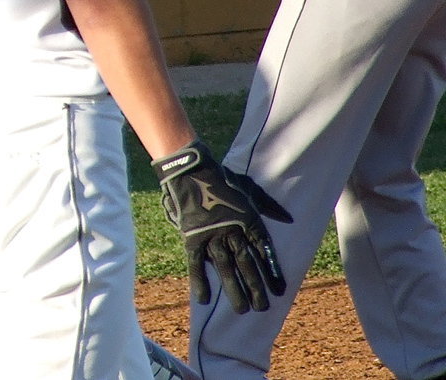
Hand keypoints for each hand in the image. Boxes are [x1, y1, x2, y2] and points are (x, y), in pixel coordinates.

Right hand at [152, 141, 291, 313]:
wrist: (191, 171)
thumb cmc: (222, 179)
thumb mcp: (249, 189)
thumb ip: (269, 205)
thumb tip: (289, 219)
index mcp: (248, 220)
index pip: (263, 251)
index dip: (272, 271)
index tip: (280, 290)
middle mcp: (232, 231)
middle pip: (246, 264)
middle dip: (256, 287)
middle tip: (263, 307)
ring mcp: (211, 235)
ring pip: (225, 267)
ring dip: (234, 289)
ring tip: (242, 310)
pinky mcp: (192, 237)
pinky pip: (195, 263)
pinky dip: (199, 280)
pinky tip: (204, 299)